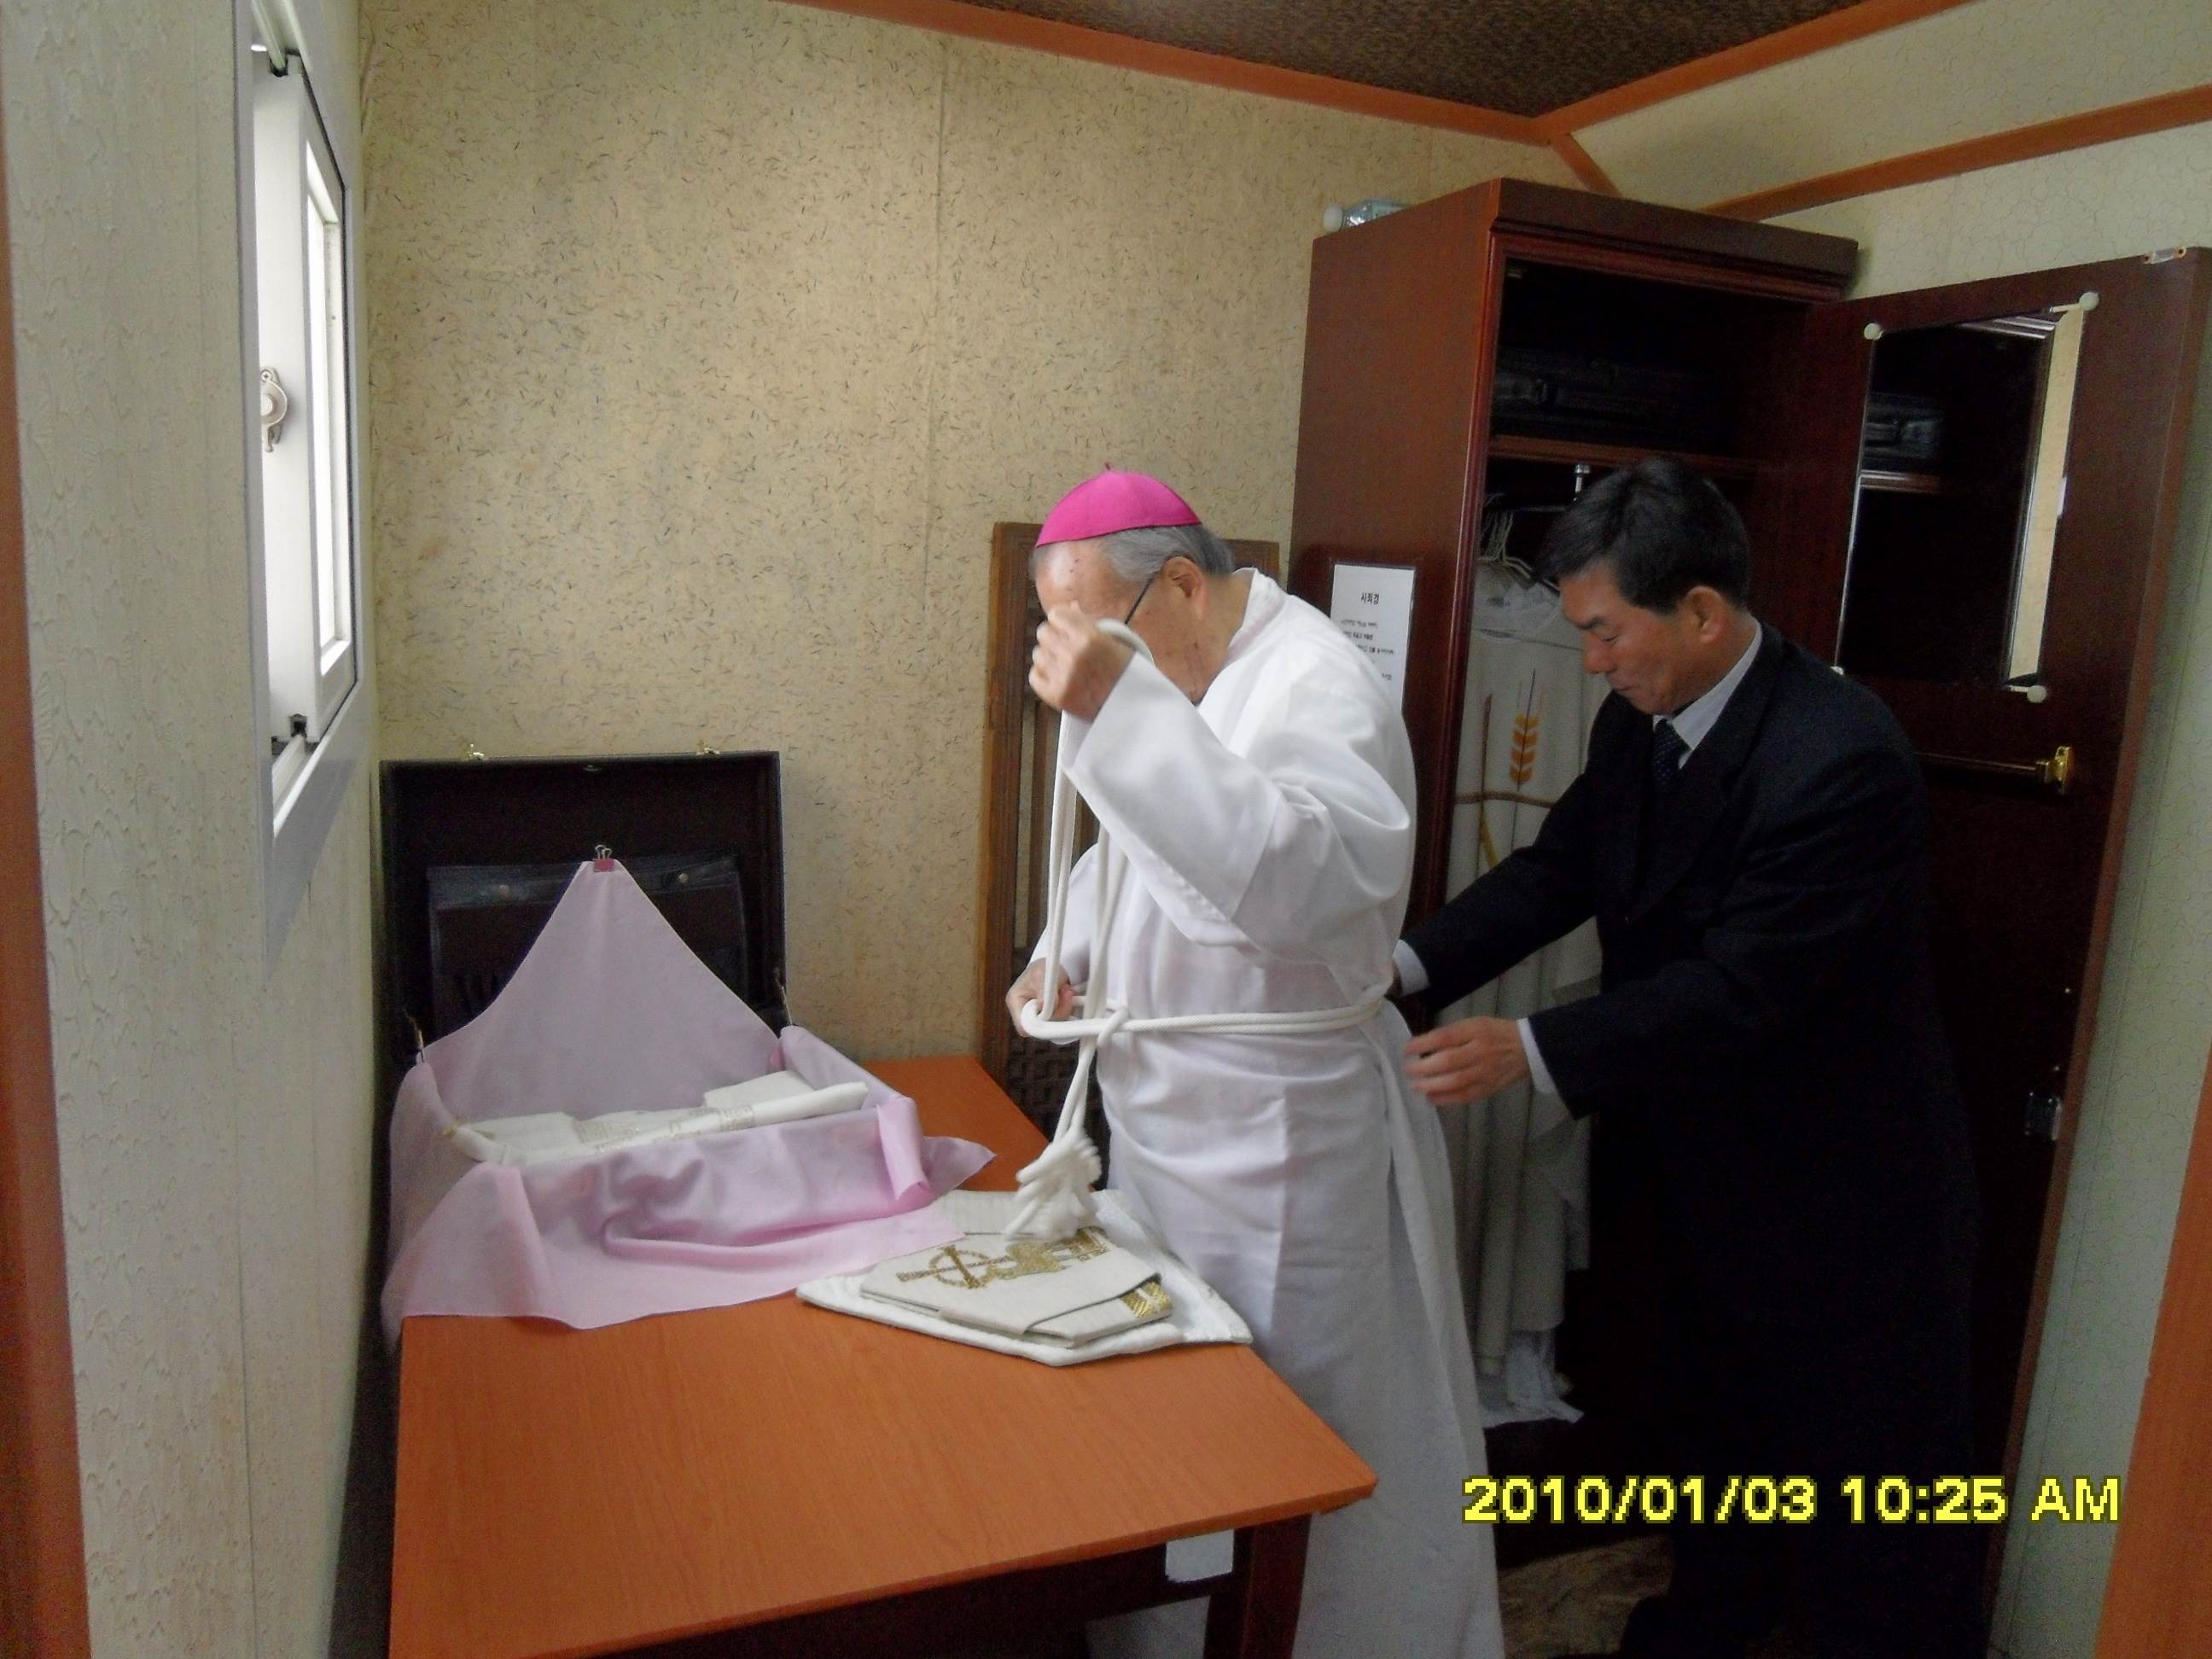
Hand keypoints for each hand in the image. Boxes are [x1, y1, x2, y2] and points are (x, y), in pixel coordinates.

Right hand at [1006, 959, 1078, 1028]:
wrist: (1050, 968)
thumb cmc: (1041, 968)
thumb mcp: (1041, 972)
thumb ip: (1042, 988)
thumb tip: (1042, 1005)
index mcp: (1015, 1002)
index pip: (1023, 1026)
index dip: (1039, 1023)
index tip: (1053, 1009)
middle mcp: (1023, 1013)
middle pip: (1040, 1029)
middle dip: (1057, 1012)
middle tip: (1067, 993)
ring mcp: (1037, 1018)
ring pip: (1053, 1027)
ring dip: (1065, 1009)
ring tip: (1067, 991)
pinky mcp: (1048, 1019)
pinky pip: (1061, 1023)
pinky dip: (1068, 1010)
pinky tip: (1068, 996)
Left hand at [1030, 604, 1132, 720]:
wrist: (1132, 709)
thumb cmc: (1125, 673)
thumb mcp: (1114, 642)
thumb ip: (1088, 623)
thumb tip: (1070, 605)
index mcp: (1090, 637)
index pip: (1056, 614)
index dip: (1061, 620)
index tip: (1066, 627)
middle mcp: (1073, 654)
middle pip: (1043, 632)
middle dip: (1054, 637)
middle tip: (1065, 647)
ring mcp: (1062, 676)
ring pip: (1037, 654)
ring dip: (1049, 657)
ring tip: (1065, 665)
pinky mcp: (1055, 695)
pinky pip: (1034, 676)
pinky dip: (1044, 676)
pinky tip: (1058, 677)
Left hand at [1403, 1016, 1530, 1106]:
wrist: (1527, 1048)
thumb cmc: (1494, 1033)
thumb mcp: (1474, 1024)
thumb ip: (1451, 1034)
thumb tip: (1423, 1048)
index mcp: (1476, 1031)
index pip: (1445, 1037)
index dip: (1423, 1044)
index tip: (1406, 1050)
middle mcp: (1481, 1052)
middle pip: (1448, 1061)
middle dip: (1424, 1067)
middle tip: (1408, 1070)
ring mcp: (1486, 1072)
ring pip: (1455, 1082)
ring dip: (1431, 1085)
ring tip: (1415, 1086)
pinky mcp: (1489, 1088)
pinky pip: (1465, 1096)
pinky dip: (1446, 1099)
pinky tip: (1431, 1097)